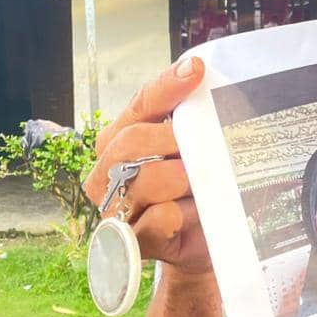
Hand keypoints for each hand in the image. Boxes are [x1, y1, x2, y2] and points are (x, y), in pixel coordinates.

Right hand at [82, 57, 211, 270]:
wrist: (206, 244)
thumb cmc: (199, 192)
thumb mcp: (197, 152)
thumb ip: (194, 120)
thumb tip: (203, 77)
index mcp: (122, 138)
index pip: (143, 103)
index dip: (168, 86)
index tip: (197, 71)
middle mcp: (108, 170)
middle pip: (133, 140)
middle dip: (175, 142)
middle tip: (208, 151)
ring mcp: (114, 208)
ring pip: (146, 179)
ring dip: (184, 179)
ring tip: (206, 185)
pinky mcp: (133, 242)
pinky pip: (157, 219)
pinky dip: (182, 213)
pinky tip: (195, 212)